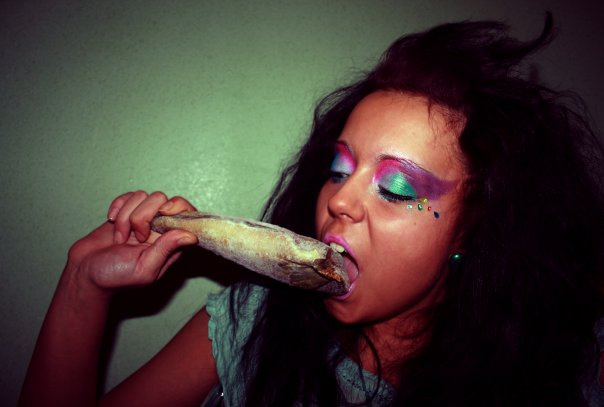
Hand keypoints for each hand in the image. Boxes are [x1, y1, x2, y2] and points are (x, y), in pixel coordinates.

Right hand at [67, 191, 197, 291]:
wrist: (85, 272)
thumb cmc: (116, 276)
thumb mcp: (144, 268)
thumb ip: (166, 250)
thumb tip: (191, 235)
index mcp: (172, 243)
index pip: (188, 214)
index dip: (179, 208)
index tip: (163, 214)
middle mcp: (161, 228)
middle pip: (163, 200)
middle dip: (144, 216)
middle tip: (137, 237)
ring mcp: (144, 218)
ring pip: (143, 196)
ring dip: (127, 217)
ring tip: (121, 238)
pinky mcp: (127, 211)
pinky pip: (129, 196)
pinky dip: (118, 207)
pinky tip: (112, 222)